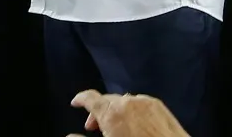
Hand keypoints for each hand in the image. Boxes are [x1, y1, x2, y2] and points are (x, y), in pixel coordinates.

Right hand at [69, 90, 189, 136]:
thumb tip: (70, 136)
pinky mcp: (161, 108)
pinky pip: (139, 105)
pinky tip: (133, 127)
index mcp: (112, 112)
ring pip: (124, 102)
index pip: (91, 98)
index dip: (81, 99)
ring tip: (115, 129)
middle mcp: (129, 102)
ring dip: (115, 111)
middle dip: (98, 111)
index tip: (75, 102)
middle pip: (108, 100)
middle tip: (94, 128)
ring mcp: (147, 103)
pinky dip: (131, 112)